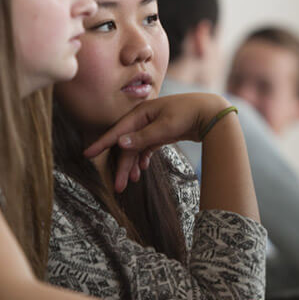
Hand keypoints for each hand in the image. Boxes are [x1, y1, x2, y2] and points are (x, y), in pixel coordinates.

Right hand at [84, 93, 231, 191]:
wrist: (211, 113)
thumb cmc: (188, 114)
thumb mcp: (165, 127)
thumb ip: (143, 137)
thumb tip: (120, 144)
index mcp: (141, 114)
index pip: (117, 132)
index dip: (102, 144)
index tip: (87, 155)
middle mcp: (144, 119)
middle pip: (127, 145)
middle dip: (122, 165)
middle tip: (118, 186)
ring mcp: (152, 127)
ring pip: (136, 148)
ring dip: (132, 164)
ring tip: (131, 182)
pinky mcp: (161, 134)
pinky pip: (146, 148)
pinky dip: (142, 159)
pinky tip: (141, 169)